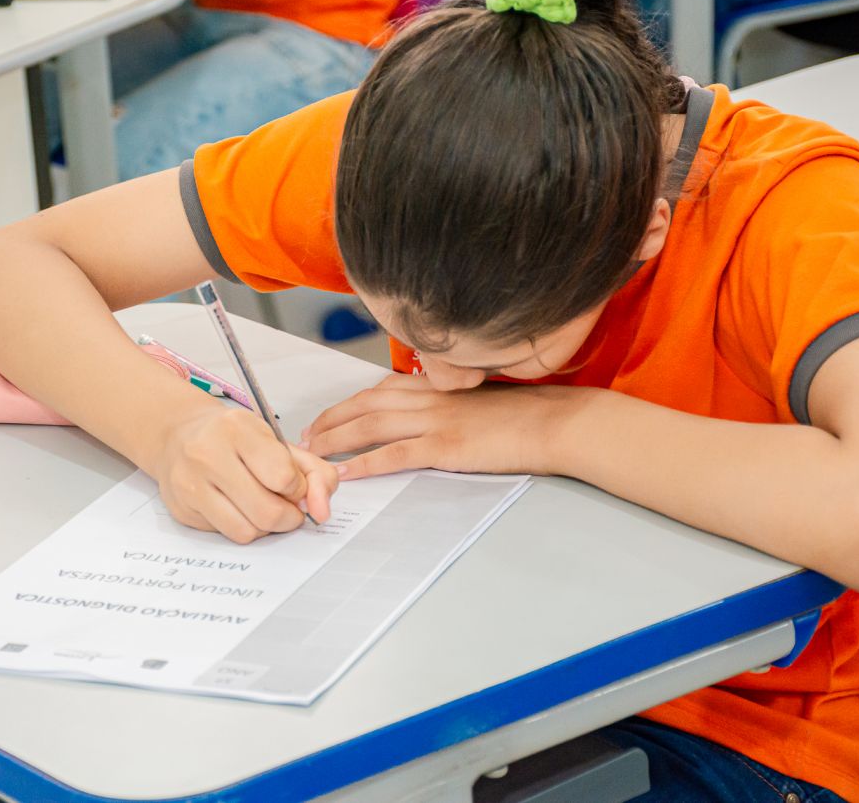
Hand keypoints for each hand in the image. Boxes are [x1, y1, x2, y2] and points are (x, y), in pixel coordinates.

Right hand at [153, 407, 337, 543]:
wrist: (179, 434)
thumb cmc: (234, 438)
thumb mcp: (277, 442)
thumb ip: (314, 472)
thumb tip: (323, 512)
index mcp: (237, 429)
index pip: (283, 476)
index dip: (298, 488)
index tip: (294, 485)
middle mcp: (207, 454)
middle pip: (267, 511)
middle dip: (289, 517)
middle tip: (288, 507)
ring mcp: (190, 484)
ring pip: (247, 531)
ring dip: (266, 527)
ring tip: (263, 507)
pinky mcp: (182, 509)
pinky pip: (227, 535)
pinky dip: (242, 527)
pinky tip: (238, 508)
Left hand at [301, 373, 570, 478]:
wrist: (553, 422)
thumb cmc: (524, 414)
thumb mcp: (478, 399)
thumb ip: (448, 404)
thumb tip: (427, 417)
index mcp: (437, 385)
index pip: (378, 389)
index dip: (347, 404)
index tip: (325, 417)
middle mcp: (429, 398)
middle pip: (364, 404)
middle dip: (330, 420)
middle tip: (305, 438)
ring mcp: (436, 421)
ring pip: (371, 426)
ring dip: (336, 439)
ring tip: (312, 455)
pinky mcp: (446, 446)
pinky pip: (395, 454)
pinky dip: (367, 464)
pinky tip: (347, 473)